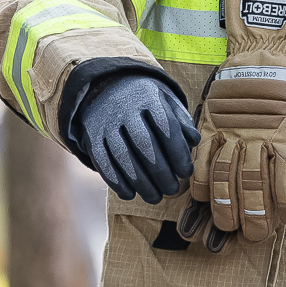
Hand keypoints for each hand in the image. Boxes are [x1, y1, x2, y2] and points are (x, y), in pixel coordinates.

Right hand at [73, 73, 196, 203]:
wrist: (107, 88)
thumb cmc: (145, 102)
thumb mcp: (166, 101)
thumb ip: (181, 121)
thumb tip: (193, 142)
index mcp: (148, 97)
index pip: (166, 126)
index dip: (177, 153)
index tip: (186, 173)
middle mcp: (124, 108)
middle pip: (144, 144)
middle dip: (160, 172)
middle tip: (172, 190)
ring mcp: (105, 123)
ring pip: (123, 157)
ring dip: (141, 183)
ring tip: (155, 197)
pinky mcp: (92, 137)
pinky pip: (103, 163)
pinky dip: (117, 182)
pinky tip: (130, 194)